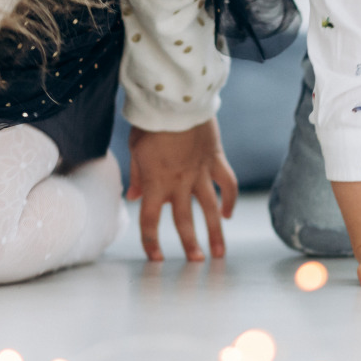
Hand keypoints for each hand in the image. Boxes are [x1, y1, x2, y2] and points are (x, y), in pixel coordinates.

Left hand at [127, 118, 237, 261]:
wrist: (176, 98)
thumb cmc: (151, 122)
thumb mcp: (135, 148)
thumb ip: (137, 176)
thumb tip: (132, 196)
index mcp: (155, 182)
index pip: (149, 221)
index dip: (151, 242)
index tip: (155, 258)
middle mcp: (179, 182)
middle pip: (183, 221)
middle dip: (189, 244)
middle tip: (196, 262)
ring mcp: (200, 172)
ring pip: (210, 209)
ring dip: (216, 232)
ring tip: (220, 252)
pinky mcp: (216, 159)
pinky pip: (227, 183)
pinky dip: (229, 199)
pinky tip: (228, 212)